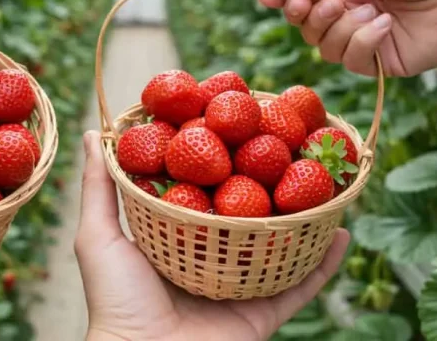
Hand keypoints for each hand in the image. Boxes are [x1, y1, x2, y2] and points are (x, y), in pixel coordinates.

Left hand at [75, 131, 349, 340]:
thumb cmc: (115, 300)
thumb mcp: (99, 236)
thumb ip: (101, 187)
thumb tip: (93, 134)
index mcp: (172, 242)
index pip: (199, 192)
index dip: (215, 161)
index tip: (230, 125)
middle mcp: (208, 261)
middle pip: (244, 215)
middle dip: (266, 183)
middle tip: (286, 146)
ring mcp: (238, 286)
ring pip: (278, 246)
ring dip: (302, 216)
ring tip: (324, 179)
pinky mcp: (263, 312)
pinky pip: (302, 284)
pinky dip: (324, 260)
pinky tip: (343, 230)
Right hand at [255, 0, 436, 76]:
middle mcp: (351, 13)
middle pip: (305, 26)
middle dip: (308, 14)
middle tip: (322, 2)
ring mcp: (366, 40)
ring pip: (323, 47)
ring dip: (341, 27)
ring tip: (372, 10)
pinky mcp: (383, 63)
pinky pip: (351, 61)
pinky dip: (362, 42)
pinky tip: (384, 26)